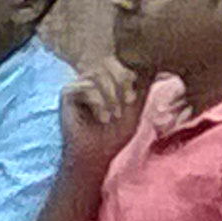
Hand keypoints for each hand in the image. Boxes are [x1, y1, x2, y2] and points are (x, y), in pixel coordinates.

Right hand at [59, 59, 150, 173]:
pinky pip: (86, 86)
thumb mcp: (134, 109)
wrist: (96, 153)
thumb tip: (155, 67)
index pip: (121, 67)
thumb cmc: (115, 134)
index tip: (132, 100)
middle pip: (110, 67)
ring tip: (111, 117)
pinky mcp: (67, 93)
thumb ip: (141, 89)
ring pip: (98, 76)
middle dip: (120, 88)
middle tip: (121, 110)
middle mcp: (92, 80)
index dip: (129, 79)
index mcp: (108, 82)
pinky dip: (97, 102)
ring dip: (110, 98)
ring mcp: (79, 85)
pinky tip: (101, 117)